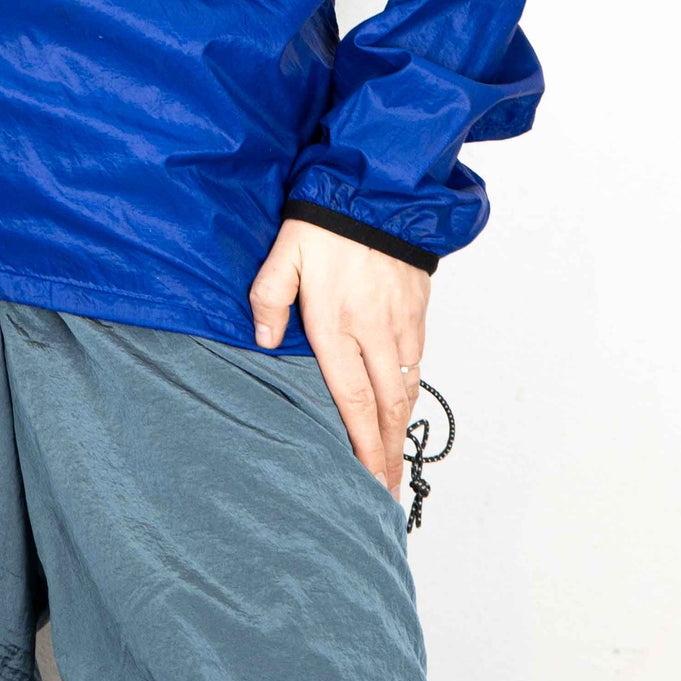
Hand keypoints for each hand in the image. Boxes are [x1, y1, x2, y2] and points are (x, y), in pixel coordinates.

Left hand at [249, 218, 429, 499]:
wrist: (378, 189)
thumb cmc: (325, 222)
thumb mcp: (282, 255)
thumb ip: (268, 298)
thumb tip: (263, 339)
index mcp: (337, 324)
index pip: (351, 399)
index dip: (360, 445)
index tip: (367, 480)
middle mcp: (374, 331)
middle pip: (385, 408)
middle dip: (387, 455)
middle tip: (388, 492)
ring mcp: (401, 322)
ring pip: (404, 390)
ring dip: (400, 431)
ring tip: (394, 463)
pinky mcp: (417, 309)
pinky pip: (416, 362)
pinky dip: (410, 394)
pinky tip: (401, 409)